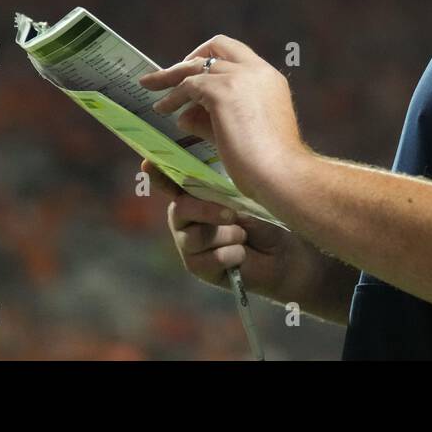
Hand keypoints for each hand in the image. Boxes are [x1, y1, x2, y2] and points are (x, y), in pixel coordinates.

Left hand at [139, 34, 304, 200]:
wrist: (283, 174)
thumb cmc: (268, 164)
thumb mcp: (238, 133)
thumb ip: (210, 120)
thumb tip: (182, 115)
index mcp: (269, 79)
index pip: (238, 54)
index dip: (212, 59)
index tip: (194, 73)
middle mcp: (257, 71)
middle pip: (217, 47)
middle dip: (189, 58)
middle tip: (167, 75)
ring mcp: (241, 78)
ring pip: (197, 65)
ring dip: (171, 75)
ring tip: (150, 87)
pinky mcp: (223, 92)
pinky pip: (189, 85)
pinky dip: (172, 96)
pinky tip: (162, 109)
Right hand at [143, 159, 298, 302]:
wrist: (283, 252)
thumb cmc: (264, 217)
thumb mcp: (244, 195)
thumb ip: (221, 184)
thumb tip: (212, 165)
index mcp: (194, 194)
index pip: (170, 181)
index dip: (157, 173)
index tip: (148, 164)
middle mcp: (185, 217)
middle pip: (181, 209)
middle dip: (207, 211)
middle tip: (232, 214)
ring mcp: (188, 243)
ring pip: (196, 237)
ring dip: (228, 235)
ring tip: (243, 236)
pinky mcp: (197, 267)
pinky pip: (211, 258)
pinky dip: (234, 254)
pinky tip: (242, 254)